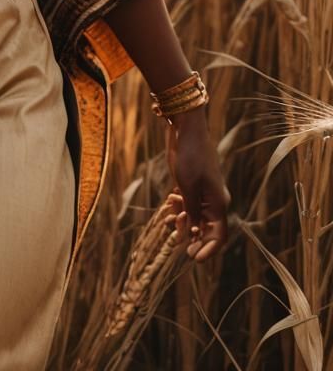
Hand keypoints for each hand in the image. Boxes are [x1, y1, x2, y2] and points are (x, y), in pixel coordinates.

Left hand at [162, 109, 229, 261]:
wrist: (186, 129)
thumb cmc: (189, 157)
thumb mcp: (187, 188)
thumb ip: (190, 213)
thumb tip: (190, 237)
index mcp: (218, 203)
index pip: (219, 236)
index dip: (208, 250)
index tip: (192, 258)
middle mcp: (214, 200)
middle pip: (206, 228)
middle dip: (191, 236)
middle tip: (174, 240)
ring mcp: (203, 191)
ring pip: (195, 216)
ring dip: (182, 220)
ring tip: (167, 218)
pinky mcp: (192, 183)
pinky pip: (188, 203)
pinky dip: (179, 207)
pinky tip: (169, 203)